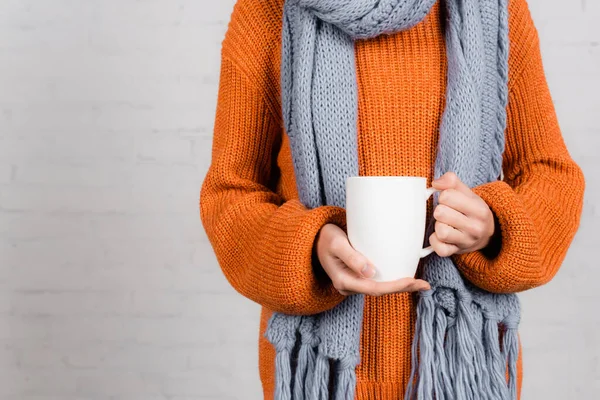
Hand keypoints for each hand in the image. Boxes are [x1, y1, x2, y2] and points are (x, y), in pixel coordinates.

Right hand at [314, 223, 430, 295]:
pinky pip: (376, 282)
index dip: (396, 286)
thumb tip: (371, 272)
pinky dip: (391, 279)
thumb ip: (352, 257)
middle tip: (424, 285)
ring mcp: (353, 283)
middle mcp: (349, 286)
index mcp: (344, 281)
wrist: (314, 239)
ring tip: (419, 283)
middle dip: (403, 288)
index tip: (413, 281)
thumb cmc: (325, 238)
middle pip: (380, 291)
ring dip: (399, 286)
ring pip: (380, 288)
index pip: (375, 288)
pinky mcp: (357, 277)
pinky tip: (403, 276)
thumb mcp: (336, 243)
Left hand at [429, 172, 495, 256]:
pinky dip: (435, 241)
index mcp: (480, 210)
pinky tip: (441, 236)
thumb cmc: (472, 211)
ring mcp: (466, 242)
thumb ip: (451, 181)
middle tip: (447, 212)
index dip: (444, 195)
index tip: (450, 200)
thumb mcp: (468, 193)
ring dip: (438, 225)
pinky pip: (438, 248)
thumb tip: (436, 183)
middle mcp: (475, 227)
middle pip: (440, 212)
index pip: (447, 196)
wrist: (488, 234)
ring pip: (440, 230)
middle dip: (440, 210)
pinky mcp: (456, 252)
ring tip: (445, 223)